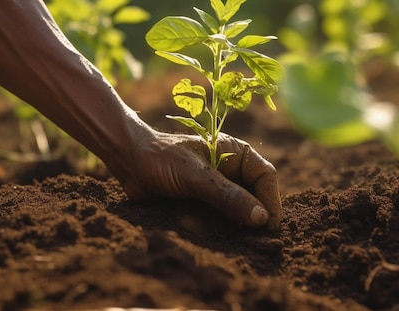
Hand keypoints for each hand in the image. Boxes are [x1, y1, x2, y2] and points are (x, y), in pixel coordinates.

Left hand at [116, 131, 281, 229]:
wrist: (128, 161)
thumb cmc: (162, 159)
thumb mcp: (196, 177)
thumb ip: (228, 196)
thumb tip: (262, 218)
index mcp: (235, 153)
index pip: (265, 177)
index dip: (271, 201)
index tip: (269, 226)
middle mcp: (230, 171)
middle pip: (255, 197)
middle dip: (255, 219)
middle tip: (257, 242)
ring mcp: (217, 188)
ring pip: (238, 212)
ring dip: (236, 228)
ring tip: (236, 245)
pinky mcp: (203, 203)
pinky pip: (219, 220)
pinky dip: (218, 231)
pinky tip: (215, 240)